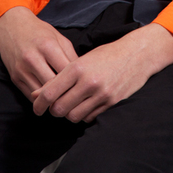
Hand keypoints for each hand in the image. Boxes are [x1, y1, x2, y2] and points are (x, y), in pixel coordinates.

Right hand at [0, 6, 77, 100]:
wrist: (11, 26)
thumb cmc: (39, 32)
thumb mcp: (58, 37)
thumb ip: (71, 56)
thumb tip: (82, 77)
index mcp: (47, 46)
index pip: (66, 72)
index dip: (76, 80)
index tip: (82, 85)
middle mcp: (32, 58)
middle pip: (53, 86)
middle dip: (64, 92)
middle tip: (74, 97)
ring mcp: (21, 69)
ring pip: (41, 95)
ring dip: (52, 99)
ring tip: (62, 99)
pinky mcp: (14, 78)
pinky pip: (30, 96)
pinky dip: (41, 99)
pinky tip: (49, 98)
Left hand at [31, 23, 172, 122]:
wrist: (136, 55)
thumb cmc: (107, 55)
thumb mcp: (82, 60)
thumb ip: (60, 77)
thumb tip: (37, 93)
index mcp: (77, 68)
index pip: (50, 92)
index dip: (39, 103)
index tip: (36, 107)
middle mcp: (88, 82)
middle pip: (60, 109)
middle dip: (55, 110)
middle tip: (56, 105)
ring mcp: (101, 94)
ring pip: (74, 116)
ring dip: (69, 113)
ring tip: (71, 104)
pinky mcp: (111, 103)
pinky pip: (89, 117)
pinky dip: (84, 114)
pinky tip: (86, 104)